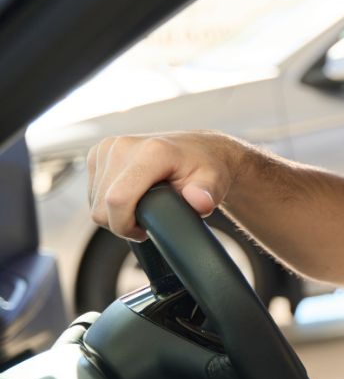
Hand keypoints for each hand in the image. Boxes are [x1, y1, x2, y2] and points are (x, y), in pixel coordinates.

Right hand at [87, 131, 241, 239]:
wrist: (198, 149)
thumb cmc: (205, 167)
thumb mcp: (214, 182)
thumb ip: (207, 195)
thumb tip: (199, 202)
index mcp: (151, 152)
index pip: (118, 199)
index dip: (125, 225)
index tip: (144, 232)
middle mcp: (123, 146)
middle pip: (101, 206)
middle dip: (122, 223)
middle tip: (148, 221)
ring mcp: (107, 148)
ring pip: (94, 202)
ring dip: (115, 212)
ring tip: (143, 206)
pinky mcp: (97, 153)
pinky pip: (93, 192)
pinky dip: (109, 201)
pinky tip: (132, 195)